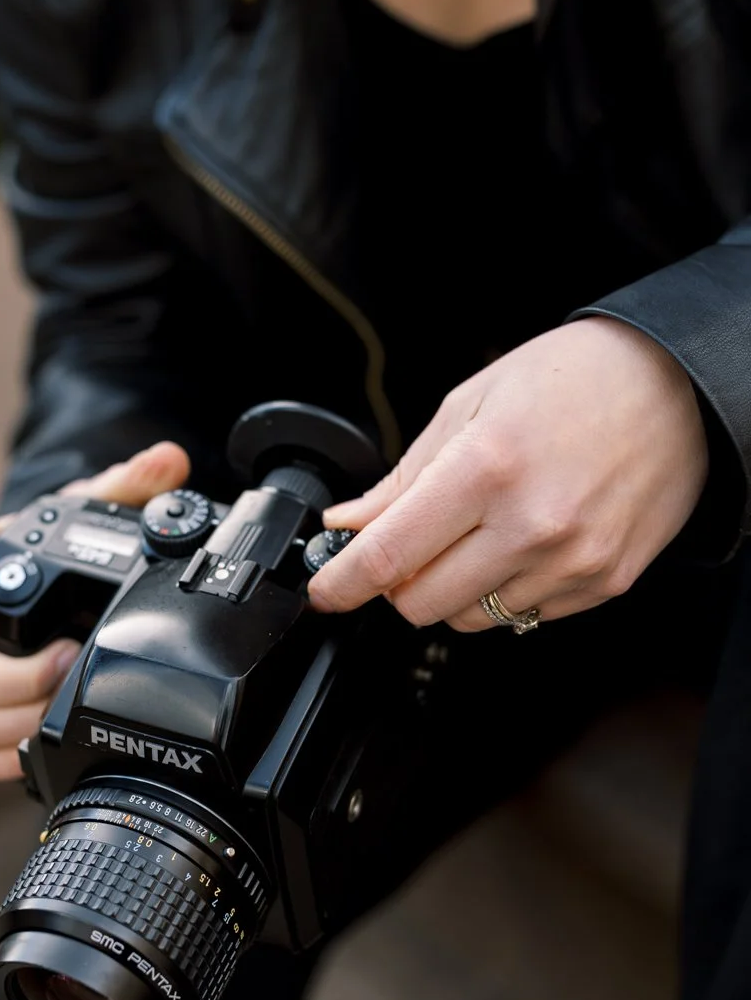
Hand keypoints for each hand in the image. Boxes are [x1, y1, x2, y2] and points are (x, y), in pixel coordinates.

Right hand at [0, 441, 190, 780]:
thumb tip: (168, 462)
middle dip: (4, 676)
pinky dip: (5, 755)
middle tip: (65, 659)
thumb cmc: (39, 554)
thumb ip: (120, 487)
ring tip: (67, 698)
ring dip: (15, 717)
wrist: (39, 597)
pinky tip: (43, 741)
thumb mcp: (74, 514)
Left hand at [307, 318, 708, 630]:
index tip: (324, 590)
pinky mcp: (604, 583)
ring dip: (454, 588)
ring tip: (479, 533)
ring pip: (471, 619)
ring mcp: (571, 562)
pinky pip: (526, 617)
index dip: (342, 582)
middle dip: (398, 582)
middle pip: (421, 603)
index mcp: (486, 470)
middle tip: (410, 544)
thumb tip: (348, 524)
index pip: (388, 555)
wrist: (675, 384)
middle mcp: (531, 525)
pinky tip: (523, 542)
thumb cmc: (572, 380)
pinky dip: (507, 590)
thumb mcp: (469, 406)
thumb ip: (403, 479)